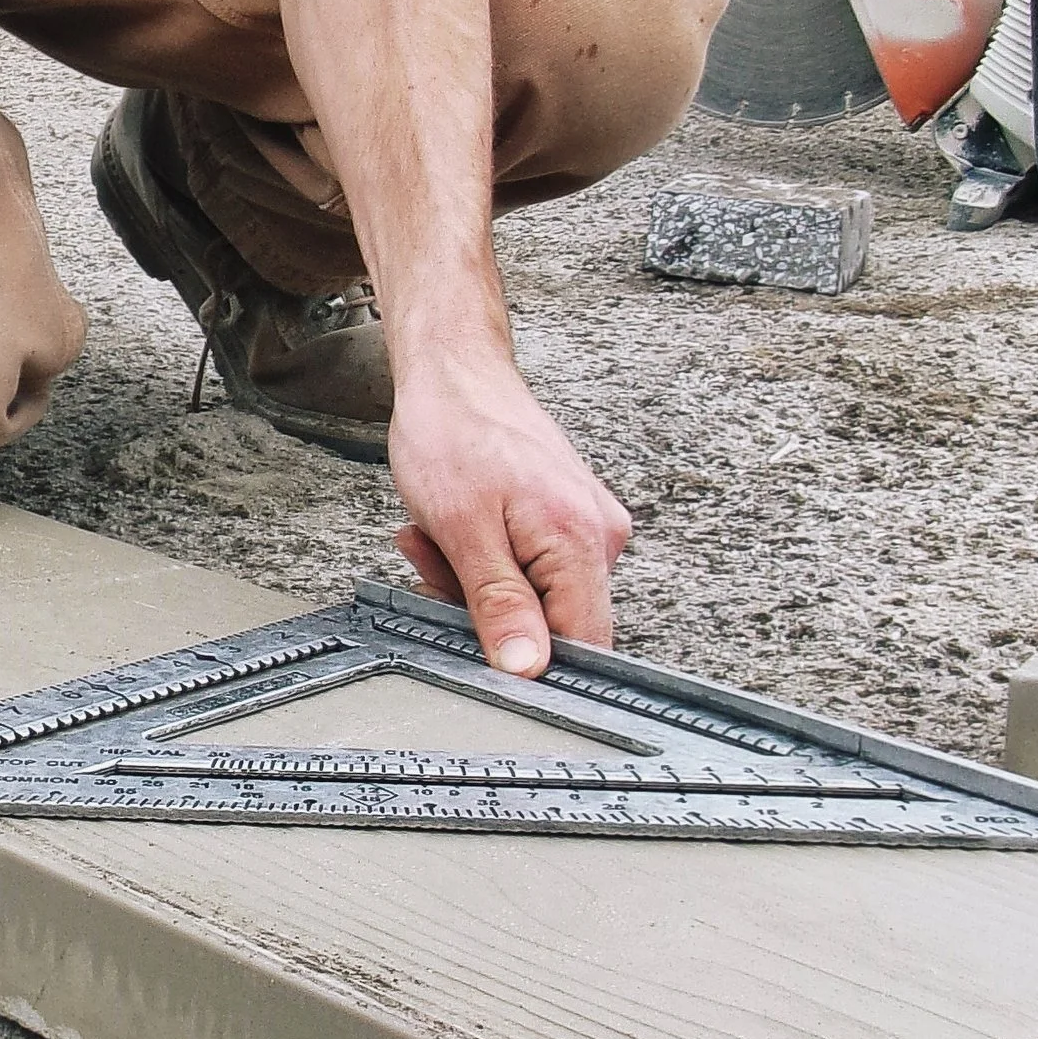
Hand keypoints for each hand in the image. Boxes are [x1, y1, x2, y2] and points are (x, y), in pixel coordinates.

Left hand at [386, 334, 630, 673]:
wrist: (453, 370)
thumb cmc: (452, 430)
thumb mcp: (460, 528)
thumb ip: (499, 604)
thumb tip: (526, 668)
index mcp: (582, 539)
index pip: (582, 646)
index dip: (527, 660)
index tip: (477, 639)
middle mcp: (601, 535)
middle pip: (556, 624)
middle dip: (487, 609)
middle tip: (435, 564)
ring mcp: (589, 526)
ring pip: (537, 597)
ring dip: (479, 582)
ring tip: (438, 537)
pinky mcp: (570, 520)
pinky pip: (533, 568)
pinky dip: (489, 560)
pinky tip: (456, 532)